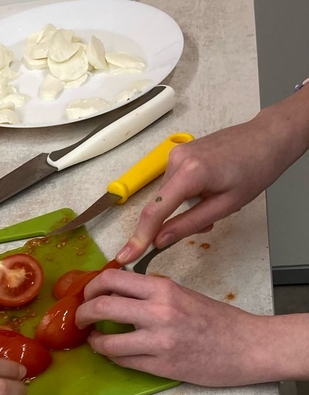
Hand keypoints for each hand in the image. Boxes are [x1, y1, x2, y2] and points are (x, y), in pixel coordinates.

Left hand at [76, 268, 270, 385]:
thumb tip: (116, 295)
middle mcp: (158, 311)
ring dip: (94, 342)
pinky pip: (123, 362)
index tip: (86, 294)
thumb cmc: (217, 321)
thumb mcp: (183, 295)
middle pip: (102, 306)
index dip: (91, 286)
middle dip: (82, 313)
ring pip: (106, 342)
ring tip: (94, 340)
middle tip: (80, 318)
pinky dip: (112, 357)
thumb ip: (150, 294)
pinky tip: (114, 353)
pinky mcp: (162, 366)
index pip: (112, 278)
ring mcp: (159, 341)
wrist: (248, 347)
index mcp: (163, 289)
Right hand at [116, 117, 296, 262]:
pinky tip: (207, 192)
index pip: (155, 211)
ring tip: (212, 203)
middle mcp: (176, 159)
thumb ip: (189, 224)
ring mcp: (176, 154)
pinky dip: (185, 195)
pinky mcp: (179, 153)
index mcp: (190, 172)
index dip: (139, 237)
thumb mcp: (225, 206)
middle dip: (173, 222)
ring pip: (166, 196)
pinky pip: (172, 184)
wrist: (267, 138)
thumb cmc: (255, 170)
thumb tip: (159, 241)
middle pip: (159, 204)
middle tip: (206, 225)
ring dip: (182, 208)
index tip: (125, 256)